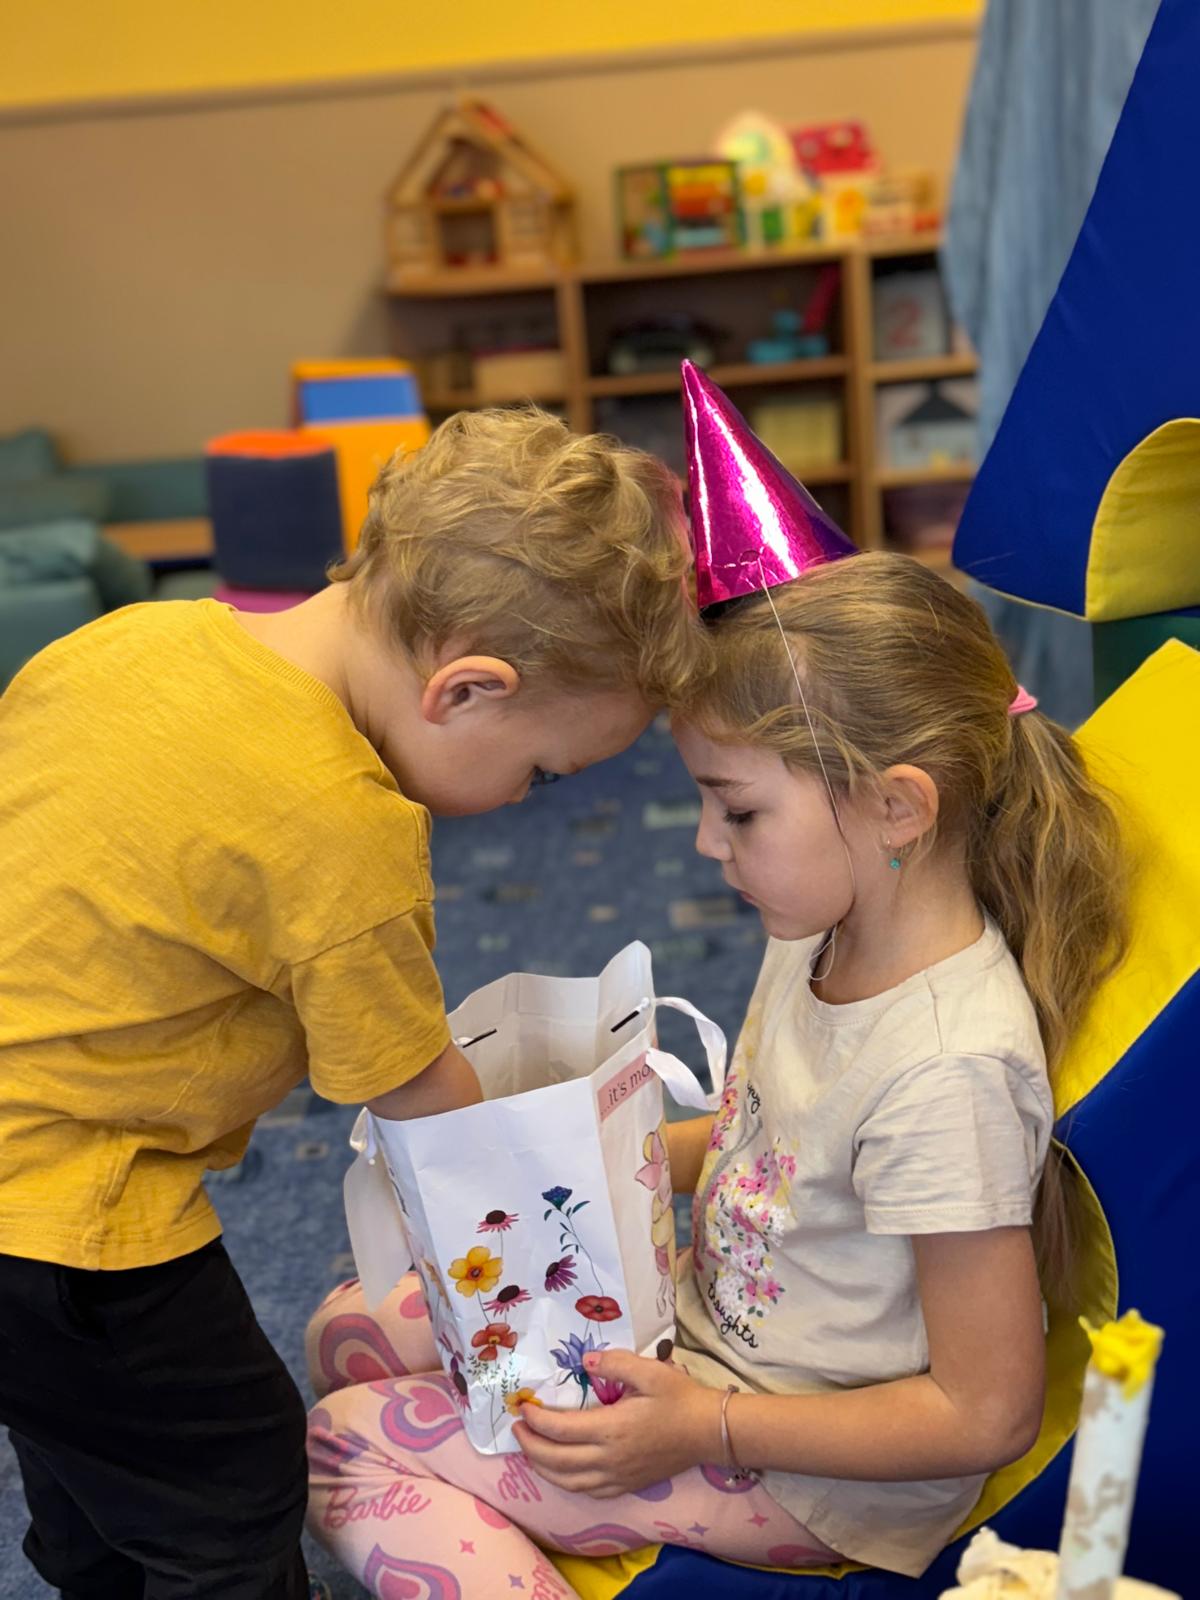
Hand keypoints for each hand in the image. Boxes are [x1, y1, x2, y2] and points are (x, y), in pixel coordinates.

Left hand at [513, 1350, 720, 1497]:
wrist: (708, 1432)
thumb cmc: (679, 1398)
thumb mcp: (650, 1370)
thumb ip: (614, 1363)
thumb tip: (585, 1360)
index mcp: (612, 1429)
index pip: (560, 1430)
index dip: (536, 1420)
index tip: (523, 1406)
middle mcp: (609, 1459)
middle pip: (556, 1461)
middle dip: (530, 1446)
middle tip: (517, 1428)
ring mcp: (617, 1477)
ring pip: (568, 1482)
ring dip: (542, 1468)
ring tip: (530, 1449)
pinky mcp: (626, 1486)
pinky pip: (587, 1492)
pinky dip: (566, 1483)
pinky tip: (560, 1471)